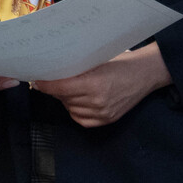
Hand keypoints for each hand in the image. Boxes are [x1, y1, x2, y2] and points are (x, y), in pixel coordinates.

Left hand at [31, 45, 171, 127]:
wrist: (145, 73)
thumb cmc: (121, 61)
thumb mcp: (97, 60)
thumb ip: (77, 68)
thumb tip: (53, 71)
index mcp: (94, 84)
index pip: (61, 87)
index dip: (46, 84)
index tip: (36, 79)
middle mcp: (97, 102)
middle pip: (64, 98)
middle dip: (55, 89)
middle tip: (51, 79)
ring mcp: (102, 114)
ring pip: (70, 109)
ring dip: (65, 99)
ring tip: (69, 87)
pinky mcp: (106, 121)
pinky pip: (81, 119)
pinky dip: (75, 110)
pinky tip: (77, 100)